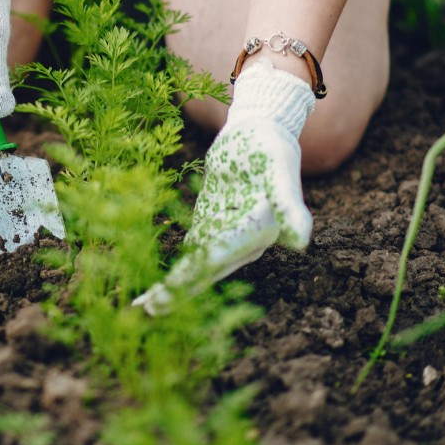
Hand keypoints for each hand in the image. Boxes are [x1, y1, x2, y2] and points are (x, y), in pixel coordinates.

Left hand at [133, 58, 315, 314]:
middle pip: (205, 271)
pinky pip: (191, 252)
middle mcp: (242, 242)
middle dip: (176, 292)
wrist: (261, 131)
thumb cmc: (273, 149)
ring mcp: (225, 235)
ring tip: (144, 308)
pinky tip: (154, 285)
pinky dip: (174, 268)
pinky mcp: (211, 224)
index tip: (167, 293)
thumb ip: (289, 206)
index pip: (218, 258)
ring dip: (172, 288)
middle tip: (146, 313)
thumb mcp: (281, 172)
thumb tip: (300, 242)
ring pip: (195, 267)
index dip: (192, 277)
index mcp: (257, 234)